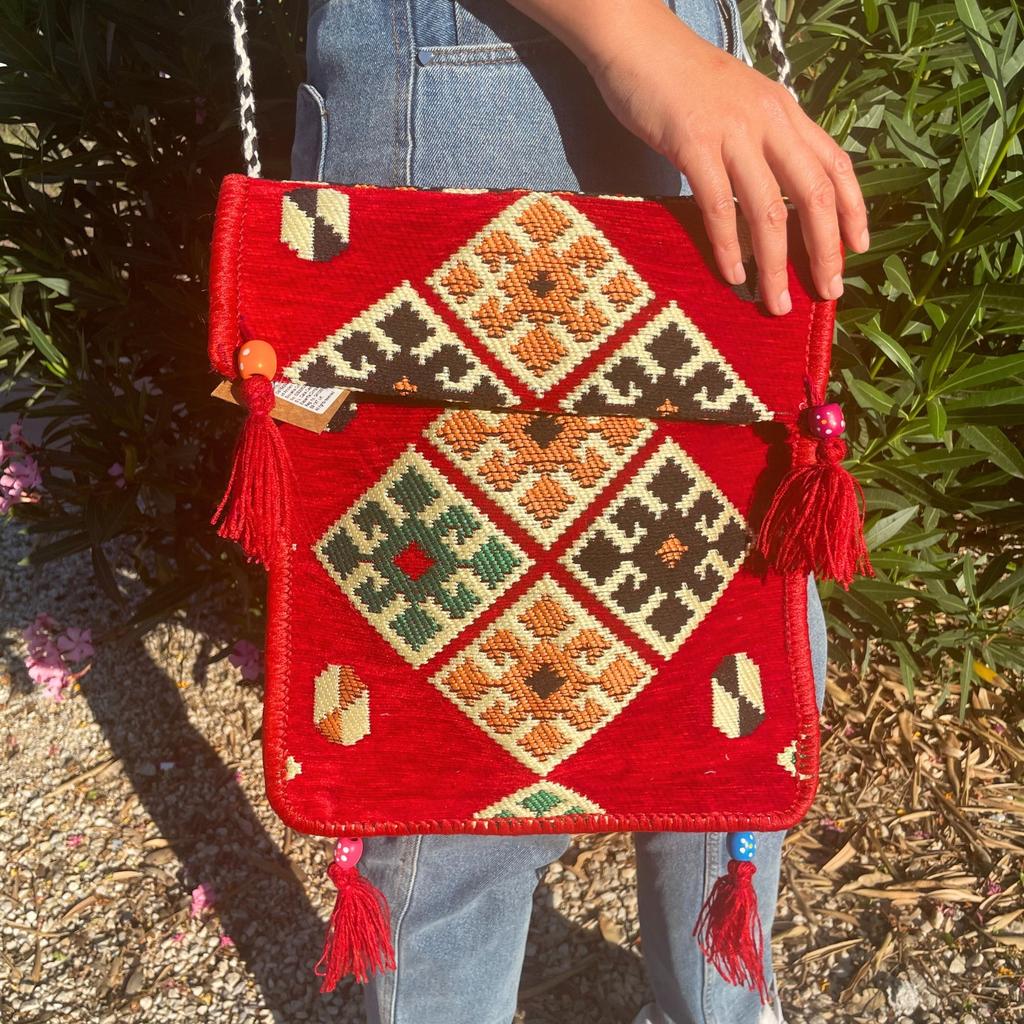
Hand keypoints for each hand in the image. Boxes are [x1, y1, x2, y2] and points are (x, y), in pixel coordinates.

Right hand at [581, 7, 868, 313]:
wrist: (637, 42)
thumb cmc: (682, 79)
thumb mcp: (739, 103)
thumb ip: (761, 140)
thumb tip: (774, 191)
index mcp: (784, 112)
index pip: (834, 164)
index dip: (853, 210)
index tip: (857, 250)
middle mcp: (768, 121)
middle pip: (813, 194)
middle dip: (824, 249)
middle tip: (828, 292)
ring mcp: (732, 132)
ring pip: (768, 208)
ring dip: (776, 263)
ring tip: (776, 301)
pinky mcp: (693, 144)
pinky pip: (718, 205)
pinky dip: (728, 246)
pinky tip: (733, 275)